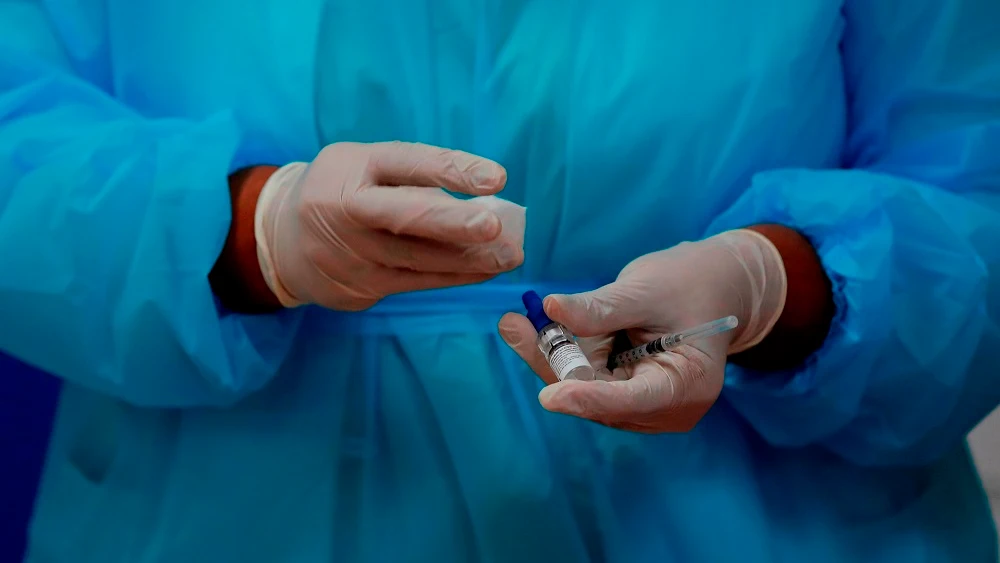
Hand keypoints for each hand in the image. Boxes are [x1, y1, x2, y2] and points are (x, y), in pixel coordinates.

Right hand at [255, 141, 524, 310]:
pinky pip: (417, 282)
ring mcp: (352, 253)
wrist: (282, 240)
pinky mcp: (360, 285)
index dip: (452, 169)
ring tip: (509, 255)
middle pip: (406, 216)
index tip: (497, 177)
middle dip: (453, 221)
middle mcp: (348, 209)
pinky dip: (455, 276)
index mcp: (353, 167)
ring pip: (418, 258)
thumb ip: (414, 179)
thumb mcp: (365, 168)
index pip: (408, 163)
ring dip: (469, 259)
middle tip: (495, 225)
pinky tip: (486, 270)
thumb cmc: (344, 192)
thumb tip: (487, 201)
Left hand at [498, 230, 786, 432]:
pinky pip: (588, 381)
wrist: (714, 286)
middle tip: (513, 327)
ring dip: (551, 359)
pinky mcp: (628, 394)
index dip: (589, 399)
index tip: (549, 395)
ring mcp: (647, 406)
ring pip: (586, 391)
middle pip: (599, 399)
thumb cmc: (690, 283)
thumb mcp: (647, 289)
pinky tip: (535, 329)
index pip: (633, 401)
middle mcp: (668, 407)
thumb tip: (551, 309)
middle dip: (553, 366)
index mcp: (688, 385)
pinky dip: (563, 357)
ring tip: (516, 323)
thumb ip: (601, 307)